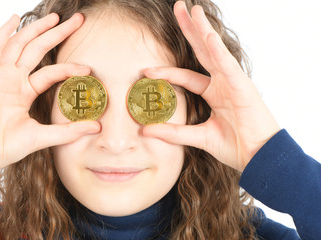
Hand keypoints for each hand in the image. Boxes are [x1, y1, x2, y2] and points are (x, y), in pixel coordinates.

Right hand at [0, 13, 99, 175]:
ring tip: (56, 17)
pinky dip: (2, 33)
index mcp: (24, 91)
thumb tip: (97, 127)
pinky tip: (13, 19)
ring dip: (36, 29)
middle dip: (57, 34)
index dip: (69, 67)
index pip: (50, 72)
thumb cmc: (7, 147)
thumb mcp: (43, 136)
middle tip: (77, 21)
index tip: (87, 67)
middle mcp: (12, 79)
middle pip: (38, 49)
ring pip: (19, 45)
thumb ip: (69, 131)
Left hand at [143, 1, 279, 171]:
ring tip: (192, 11)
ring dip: (203, 30)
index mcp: (214, 93)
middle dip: (190, 30)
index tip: (146, 71)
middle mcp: (223, 83)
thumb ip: (174, 133)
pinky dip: (218, 50)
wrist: (258, 158)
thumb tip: (145, 130)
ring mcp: (233, 82)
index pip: (186, 76)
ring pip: (215, 51)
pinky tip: (207, 35)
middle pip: (202, 51)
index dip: (167, 72)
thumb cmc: (236, 146)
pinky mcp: (243, 86)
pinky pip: (227, 65)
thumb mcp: (199, 137)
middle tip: (178, 9)